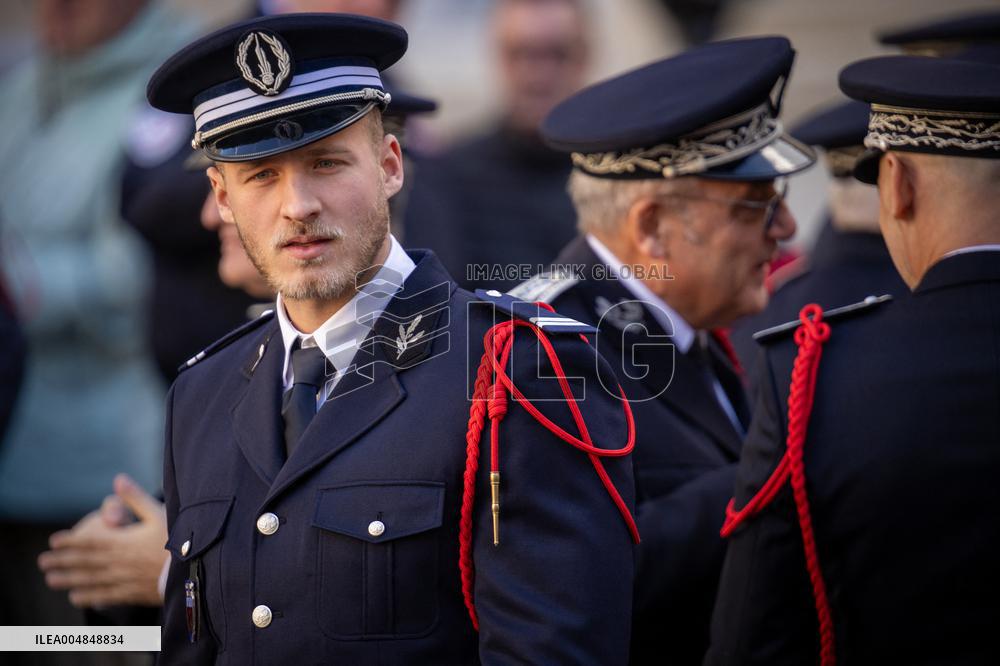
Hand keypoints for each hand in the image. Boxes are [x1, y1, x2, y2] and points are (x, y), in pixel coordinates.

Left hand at [38, 474, 167, 607]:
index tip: (53, 542)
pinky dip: (90, 597)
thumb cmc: (178, 538)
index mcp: (123, 543)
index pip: (91, 542)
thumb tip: (118, 478)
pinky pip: (106, 596)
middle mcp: (119, 563)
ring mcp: (125, 580)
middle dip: (62, 562)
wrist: (195, 569)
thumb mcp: (159, 513)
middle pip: (85, 563)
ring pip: (91, 581)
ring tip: (51, 580)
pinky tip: (77, 597)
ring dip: (69, 580)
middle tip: (42, 563)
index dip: (71, 542)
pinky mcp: (133, 593)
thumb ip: (136, 498)